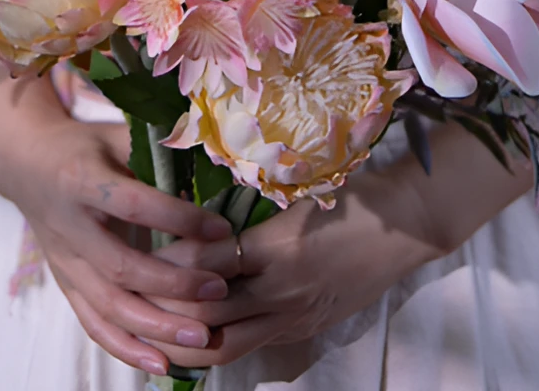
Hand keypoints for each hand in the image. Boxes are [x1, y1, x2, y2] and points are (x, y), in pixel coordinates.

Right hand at [0, 114, 233, 376]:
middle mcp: (70, 226)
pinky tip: (161, 363)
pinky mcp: (65, 284)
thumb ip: (158, 152)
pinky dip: (126, 347)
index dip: (179, 219)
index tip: (222, 228)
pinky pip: (94, 323)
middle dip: (173, 285)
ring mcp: (64, 261)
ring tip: (200, 338)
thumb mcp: (118, 135)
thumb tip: (216, 167)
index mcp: (83, 181)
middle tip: (219, 291)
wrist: (27, 163)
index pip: (136, 205)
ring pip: (107, 306)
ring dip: (155, 327)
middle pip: (121, 267)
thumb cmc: (86, 146)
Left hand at [143, 168, 447, 367]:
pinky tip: (195, 334)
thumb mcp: (300, 194)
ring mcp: (294, 316)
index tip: (144, 248)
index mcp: (278, 247)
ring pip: (224, 344)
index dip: (170, 262)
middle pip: (207, 312)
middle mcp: (282, 289)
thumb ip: (252, 211)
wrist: (406, 227)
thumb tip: (201, 218)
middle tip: (132, 293)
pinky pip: (251, 345)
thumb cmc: (352, 198)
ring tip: (151, 328)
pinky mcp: (304, 330)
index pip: (207, 263)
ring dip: (185, 339)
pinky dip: (219, 342)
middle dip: (165, 308)